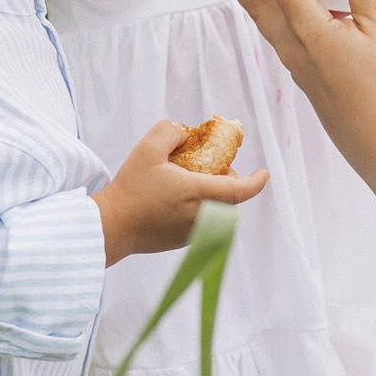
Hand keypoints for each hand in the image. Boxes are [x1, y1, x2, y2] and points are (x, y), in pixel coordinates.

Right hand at [92, 120, 267, 263]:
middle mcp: (200, 217)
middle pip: (231, 202)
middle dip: (230, 185)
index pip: (239, 191)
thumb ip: (171, 131)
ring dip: (216, 199)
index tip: (264, 173)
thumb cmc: (130, 188)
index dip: (256, 182)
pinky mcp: (182, 244)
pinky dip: (203, 211)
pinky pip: (204, 226)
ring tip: (195, 184)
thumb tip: (186, 133)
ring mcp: (192, 234)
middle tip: (214, 170)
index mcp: (197, 194)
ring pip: (219, 215)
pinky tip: (181, 201)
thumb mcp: (147, 148)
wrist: (110, 227)